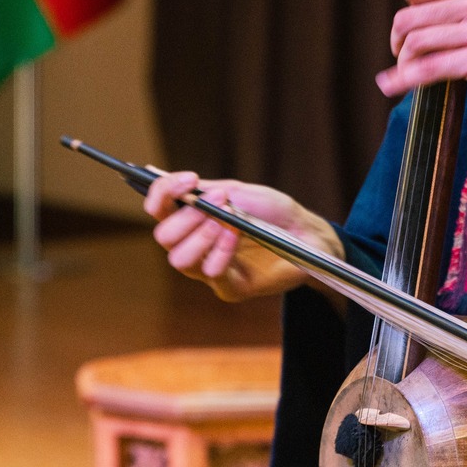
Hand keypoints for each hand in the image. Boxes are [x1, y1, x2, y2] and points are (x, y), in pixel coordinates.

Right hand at [142, 172, 340, 301]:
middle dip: (186, 217)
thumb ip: (207, 195)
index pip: (159, 209)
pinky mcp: (230, 287)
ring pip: (179, 259)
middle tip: (217, 202)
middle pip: (164, 237)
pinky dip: (221, 250)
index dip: (163, 193)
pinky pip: (211, 273)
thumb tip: (180, 192)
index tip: (189, 179)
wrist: (307, 233)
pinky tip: (236, 235)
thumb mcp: (239, 193)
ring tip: (227, 222)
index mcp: (193, 219)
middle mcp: (195, 246)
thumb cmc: (274, 211)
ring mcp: (210, 269)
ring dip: (200, 236)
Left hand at [376, 0, 466, 128]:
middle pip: (410, 16)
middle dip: (397, 41)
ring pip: (416, 41)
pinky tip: (393, 86)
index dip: (406, 10)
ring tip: (405, 75)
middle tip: (403, 57)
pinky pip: (429, 69)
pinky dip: (405, 79)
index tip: (407, 31)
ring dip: (402, 63)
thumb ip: (459, 5)